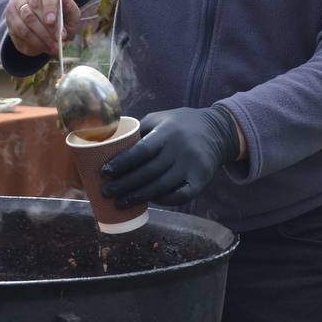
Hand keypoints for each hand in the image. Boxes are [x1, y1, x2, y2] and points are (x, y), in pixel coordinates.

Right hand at [5, 0, 80, 57]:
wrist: (45, 16)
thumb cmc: (62, 13)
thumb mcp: (71, 11)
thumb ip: (70, 7)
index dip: (49, 5)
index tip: (52, 22)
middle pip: (33, 6)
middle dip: (46, 28)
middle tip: (56, 42)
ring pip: (24, 19)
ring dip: (39, 36)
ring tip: (52, 47)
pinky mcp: (10, 13)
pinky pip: (17, 29)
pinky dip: (31, 41)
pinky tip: (42, 47)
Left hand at [100, 106, 241, 206]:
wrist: (217, 130)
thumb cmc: (180, 124)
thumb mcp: (160, 118)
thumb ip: (139, 131)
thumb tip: (111, 147)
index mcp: (168, 131)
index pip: (142, 150)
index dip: (122, 163)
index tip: (105, 172)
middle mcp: (180, 149)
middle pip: (149, 172)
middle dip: (124, 185)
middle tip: (106, 192)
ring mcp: (192, 166)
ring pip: (162, 186)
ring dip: (138, 197)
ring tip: (120, 203)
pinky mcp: (201, 180)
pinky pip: (181, 196)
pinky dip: (164, 201)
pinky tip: (150, 202)